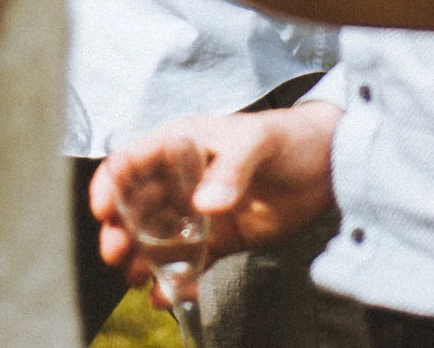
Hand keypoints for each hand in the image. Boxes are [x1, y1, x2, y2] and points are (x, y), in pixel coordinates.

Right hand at [91, 105, 340, 283]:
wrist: (331, 165)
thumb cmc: (289, 138)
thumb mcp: (258, 142)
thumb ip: (231, 170)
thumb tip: (204, 206)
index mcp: (181, 144)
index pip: (133, 160)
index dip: (110, 182)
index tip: (102, 210)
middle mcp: (182, 179)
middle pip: (137, 205)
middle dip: (121, 229)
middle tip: (117, 252)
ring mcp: (199, 212)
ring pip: (157, 238)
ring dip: (141, 258)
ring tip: (136, 278)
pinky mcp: (220, 241)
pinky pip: (190, 263)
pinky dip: (176, 280)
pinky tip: (166, 295)